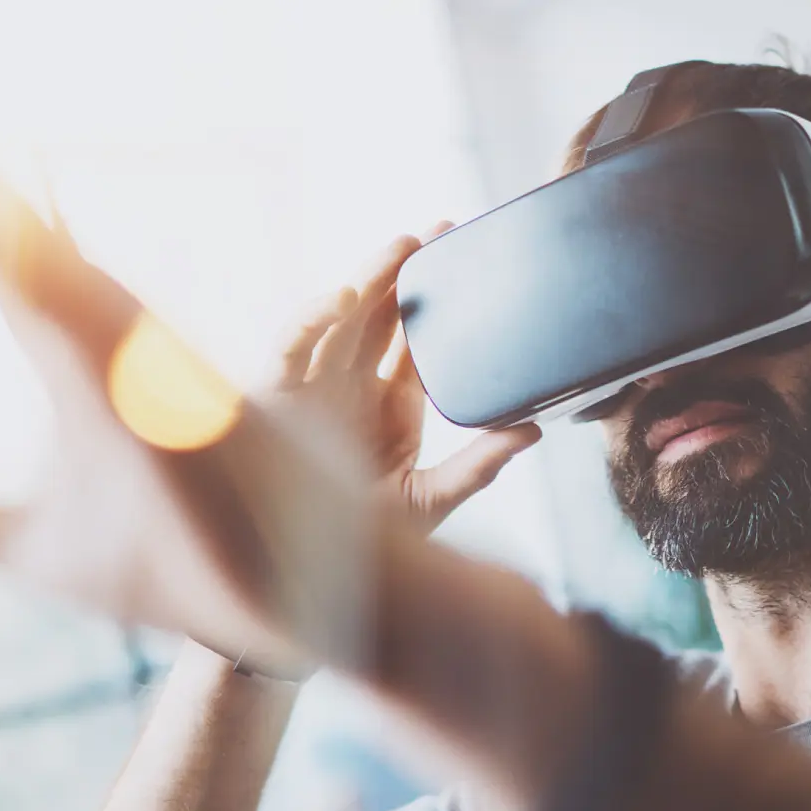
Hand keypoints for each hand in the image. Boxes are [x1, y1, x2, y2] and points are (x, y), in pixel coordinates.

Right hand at [277, 224, 539, 532]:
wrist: (314, 579)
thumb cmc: (368, 546)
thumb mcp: (433, 499)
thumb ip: (480, 464)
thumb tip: (534, 428)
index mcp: (390, 408)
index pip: (415, 341)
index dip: (438, 303)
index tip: (466, 261)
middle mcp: (350, 390)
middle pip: (379, 317)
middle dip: (406, 273)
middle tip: (442, 232)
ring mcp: (313, 390)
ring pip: (341, 319)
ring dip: (369, 279)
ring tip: (403, 246)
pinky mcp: (275, 400)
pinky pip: (291, 347)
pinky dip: (313, 318)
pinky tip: (347, 296)